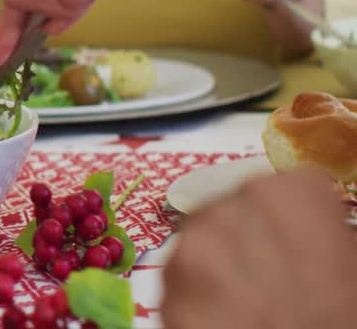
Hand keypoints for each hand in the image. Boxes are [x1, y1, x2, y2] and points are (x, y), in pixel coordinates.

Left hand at [162, 168, 356, 327]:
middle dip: (253, 240)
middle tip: (279, 280)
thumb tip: (327, 236)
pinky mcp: (165, 295)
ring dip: (222, 267)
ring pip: (203, 246)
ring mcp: (189, 254)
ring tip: (255, 304)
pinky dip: (201, 299)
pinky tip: (231, 321)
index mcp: (285, 198)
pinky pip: (183, 286)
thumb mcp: (355, 276)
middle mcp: (227, 212)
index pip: (288, 188)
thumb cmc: (335, 322)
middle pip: (236, 211)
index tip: (307, 240)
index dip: (300, 218)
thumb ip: (335, 242)